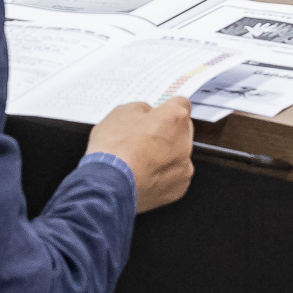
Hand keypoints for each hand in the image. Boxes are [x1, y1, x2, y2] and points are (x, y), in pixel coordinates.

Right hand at [87, 96, 195, 211]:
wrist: (108, 185)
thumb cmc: (113, 151)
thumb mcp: (121, 113)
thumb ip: (142, 109)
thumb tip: (147, 114)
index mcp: (174, 118)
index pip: (182, 103)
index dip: (167, 107)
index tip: (160, 112)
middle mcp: (184, 142)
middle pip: (182, 130)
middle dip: (167, 132)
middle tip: (144, 138)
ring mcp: (183, 167)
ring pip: (178, 155)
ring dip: (165, 155)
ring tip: (140, 160)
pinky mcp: (178, 189)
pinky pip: (174, 176)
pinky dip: (163, 176)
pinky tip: (144, 174)